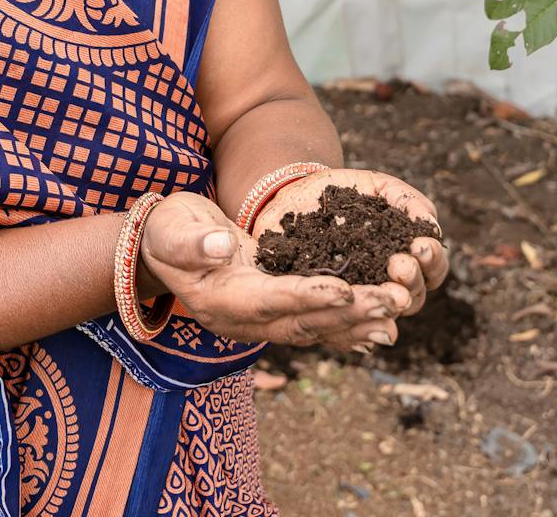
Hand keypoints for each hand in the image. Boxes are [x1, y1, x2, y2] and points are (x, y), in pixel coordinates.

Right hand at [135, 192, 407, 351]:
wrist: (161, 251)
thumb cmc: (167, 231)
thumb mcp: (172, 228)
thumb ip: (192, 240)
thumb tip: (219, 246)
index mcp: (220, 300)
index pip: (270, 300)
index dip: (308, 296)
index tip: (345, 290)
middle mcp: (242, 321)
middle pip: (302, 322)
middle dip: (349, 312)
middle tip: (391, 301)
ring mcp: (259, 322)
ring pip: (314, 329)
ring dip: (356, 323)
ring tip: (396, 316)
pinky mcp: (273, 313)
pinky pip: (314, 326)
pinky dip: (346, 327)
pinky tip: (378, 327)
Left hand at [250, 168, 448, 320]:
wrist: (294, 193)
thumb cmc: (344, 191)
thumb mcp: (379, 187)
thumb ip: (408, 200)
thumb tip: (431, 224)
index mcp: (405, 258)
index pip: (432, 271)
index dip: (432, 261)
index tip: (421, 245)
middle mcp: (384, 284)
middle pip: (414, 298)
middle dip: (413, 281)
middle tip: (401, 264)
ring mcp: (355, 297)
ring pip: (382, 314)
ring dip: (388, 301)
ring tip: (386, 284)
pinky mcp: (322, 304)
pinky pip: (339, 323)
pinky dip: (351, 321)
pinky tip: (350, 303)